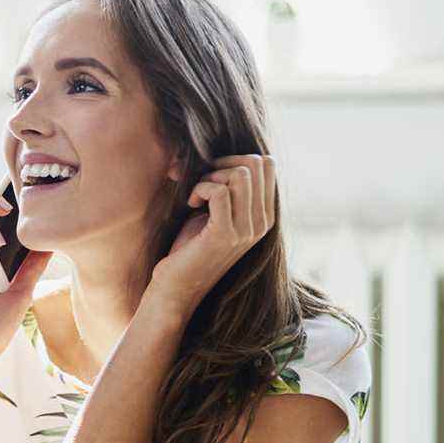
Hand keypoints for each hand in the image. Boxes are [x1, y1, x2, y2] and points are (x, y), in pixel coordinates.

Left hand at [144, 154, 275, 322]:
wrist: (176, 288)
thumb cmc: (190, 248)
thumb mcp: (216, 213)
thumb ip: (229, 188)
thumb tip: (219, 154)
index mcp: (264, 215)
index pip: (267, 164)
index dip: (234, 159)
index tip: (211, 176)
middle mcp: (262, 223)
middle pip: (255, 164)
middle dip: (221, 164)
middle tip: (201, 184)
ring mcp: (246, 230)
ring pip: (240, 174)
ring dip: (210, 177)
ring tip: (196, 196)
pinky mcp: (225, 235)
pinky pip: (219, 191)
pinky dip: (200, 189)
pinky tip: (191, 205)